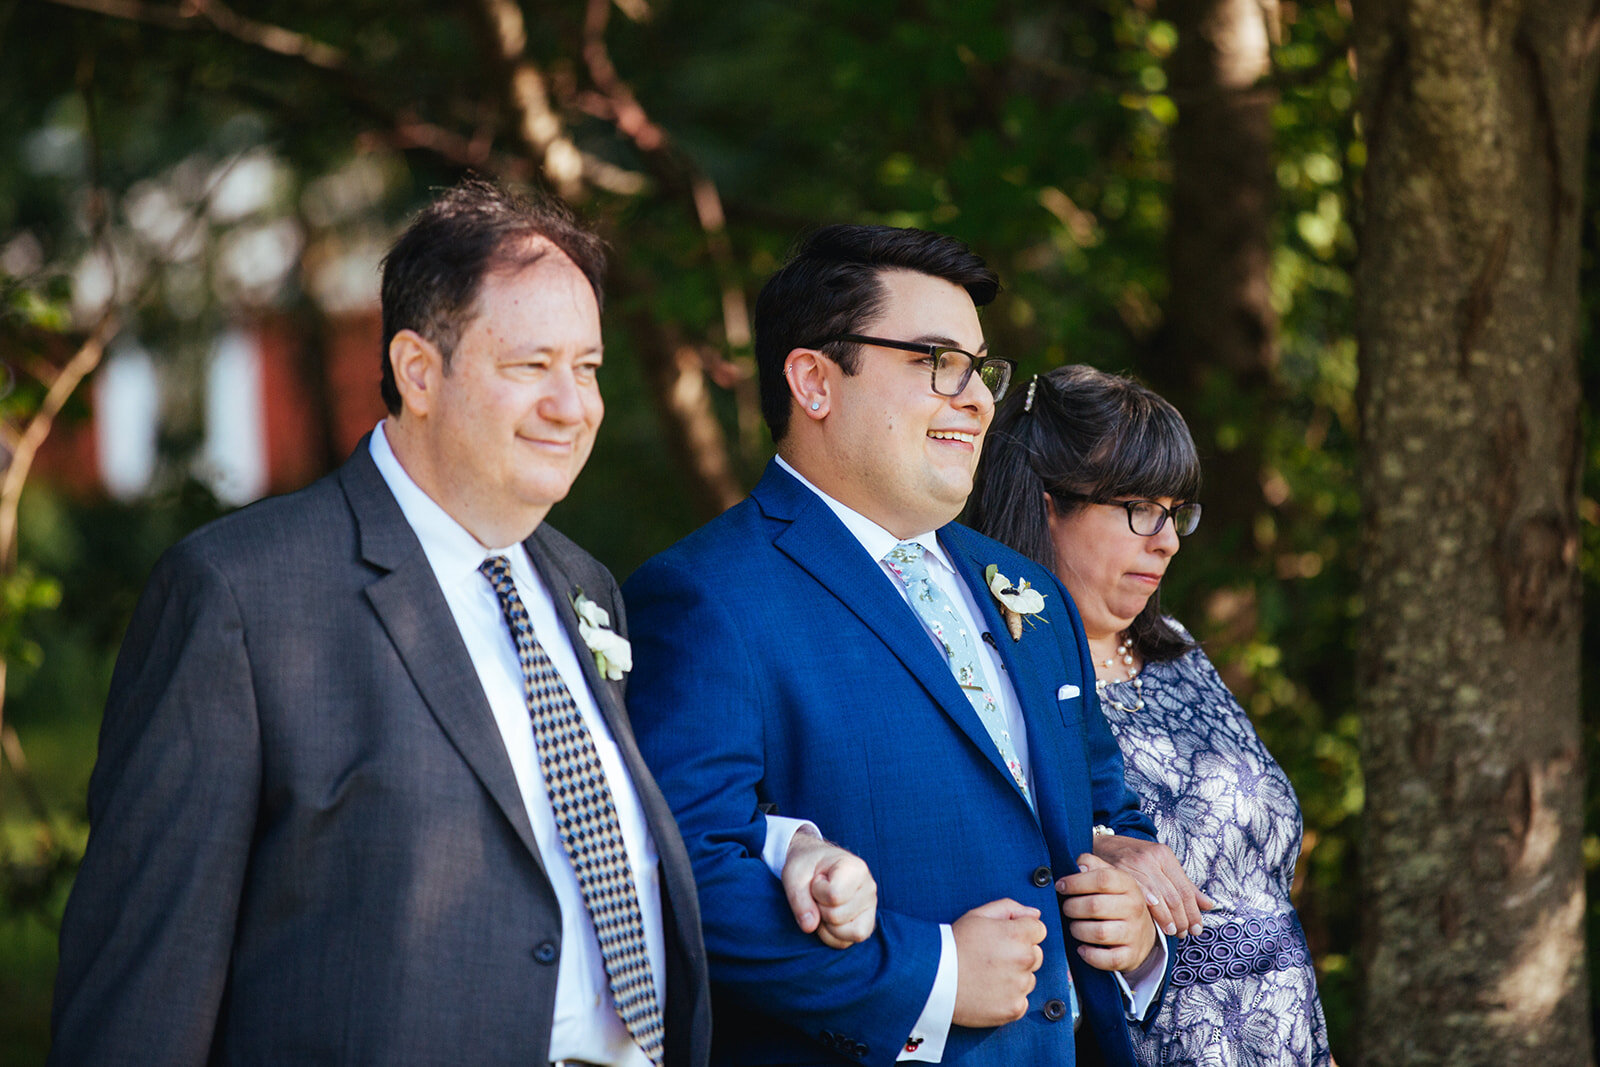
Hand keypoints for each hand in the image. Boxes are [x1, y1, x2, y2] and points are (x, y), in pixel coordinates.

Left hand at [781, 828, 876, 948]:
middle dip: (819, 909)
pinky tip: (826, 919)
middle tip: (819, 893)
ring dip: (825, 925)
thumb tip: (810, 927)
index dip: (816, 892)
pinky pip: (846, 943)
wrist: (815, 864)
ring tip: (824, 905)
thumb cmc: (806, 866)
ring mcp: (870, 907)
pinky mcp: (866, 924)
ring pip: (846, 934)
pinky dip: (831, 936)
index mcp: (855, 868)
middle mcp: (869, 888)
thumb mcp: (794, 874)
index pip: (834, 896)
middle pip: (837, 917)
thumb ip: (798, 899)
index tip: (816, 879)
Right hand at [951, 899, 1046, 1026]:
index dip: (1020, 931)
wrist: (933, 978)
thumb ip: (1010, 908)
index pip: (1039, 930)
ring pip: (1028, 978)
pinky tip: (988, 991)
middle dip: (1020, 953)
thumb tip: (1035, 914)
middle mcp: (1024, 960)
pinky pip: (1021, 1001)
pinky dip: (1009, 998)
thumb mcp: (977, 915)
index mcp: (1018, 934)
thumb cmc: (953, 945)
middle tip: (992, 957)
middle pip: (1036, 954)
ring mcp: (1019, 986)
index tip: (1003, 938)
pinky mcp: (1014, 1008)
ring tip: (987, 975)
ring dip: (1015, 977)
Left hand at [1056, 853, 1158, 972]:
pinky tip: (1082, 948)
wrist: (1142, 932)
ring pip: (1099, 933)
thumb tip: (1079, 865)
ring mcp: (1134, 933)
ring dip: (1078, 930)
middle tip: (1066, 909)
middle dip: (1072, 908)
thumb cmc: (1115, 900)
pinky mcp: (1131, 956)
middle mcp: (1135, 907)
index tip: (1061, 886)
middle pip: (1095, 906)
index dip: (1076, 882)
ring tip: (1074, 926)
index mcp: (1128, 884)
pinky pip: (1107, 959)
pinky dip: (1089, 955)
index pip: (1102, 879)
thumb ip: (1092, 864)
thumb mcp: (1108, 877)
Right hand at [1093, 834, 1213, 937]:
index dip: (1193, 912)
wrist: (1102, 845)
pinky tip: (1152, 920)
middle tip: (1183, 933)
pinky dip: (1147, 910)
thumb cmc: (1134, 858)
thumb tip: (1208, 905)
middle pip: (1173, 896)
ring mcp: (1133, 866)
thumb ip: (1184, 884)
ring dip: (1167, 919)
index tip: (1197, 928)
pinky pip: (1136, 896)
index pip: (1185, 890)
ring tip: (1172, 932)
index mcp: (1164, 855)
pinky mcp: (1117, 874)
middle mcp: (1150, 859)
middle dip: (1182, 919)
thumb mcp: (1161, 864)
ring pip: (1157, 899)